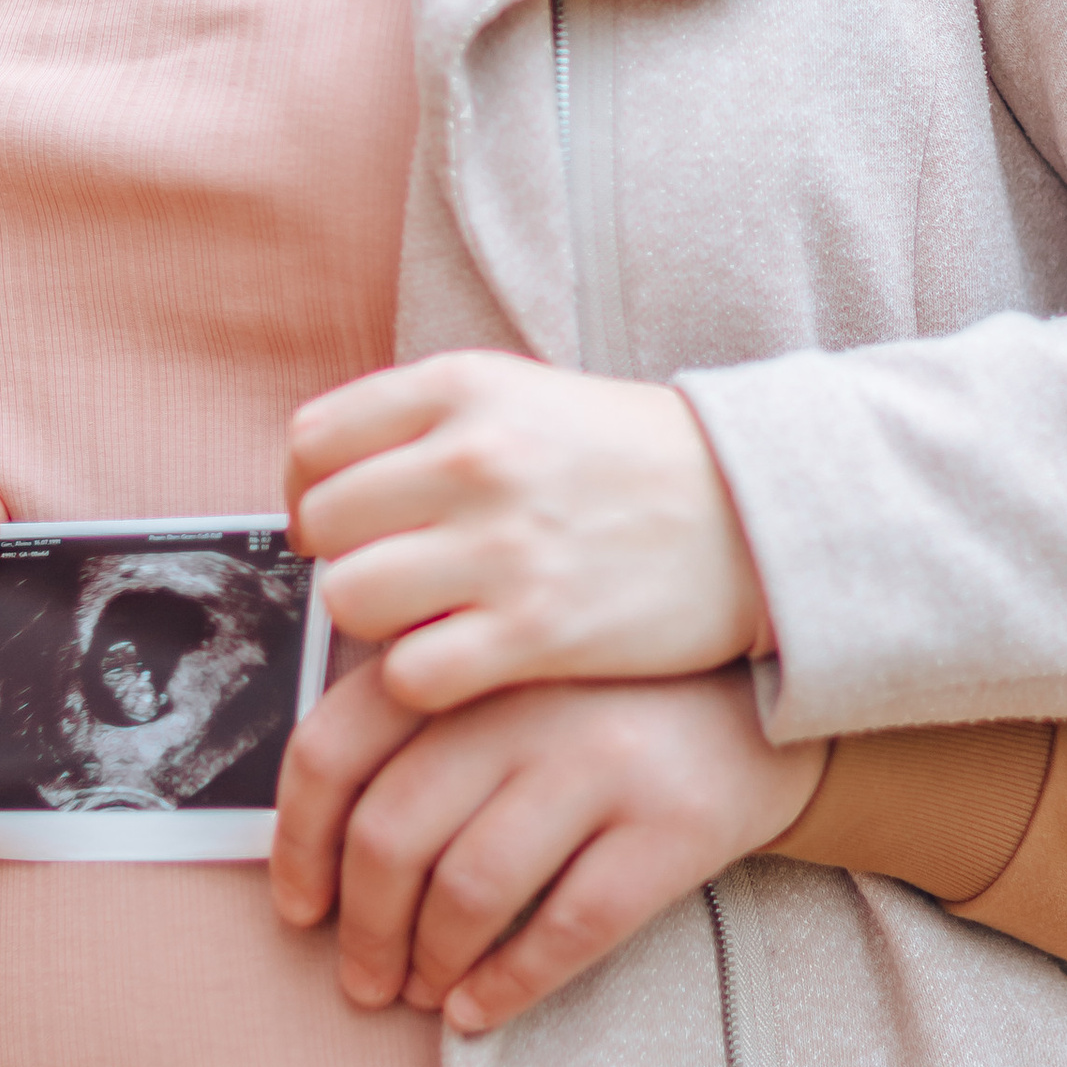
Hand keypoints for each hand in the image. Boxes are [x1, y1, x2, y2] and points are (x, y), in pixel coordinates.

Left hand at [270, 658, 824, 1031]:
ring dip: (428, 964)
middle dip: (362, 931)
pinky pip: (567, 929)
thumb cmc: (604, 708)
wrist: (766, 707)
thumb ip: (420, 725)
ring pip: (470, 890)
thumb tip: (316, 852)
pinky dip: (506, 986)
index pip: (335, 749)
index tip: (299, 909)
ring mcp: (603, 762)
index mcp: (470, 663)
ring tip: (423, 991)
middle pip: (393, 835)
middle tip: (363, 979)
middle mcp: (528, 703)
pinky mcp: (672, 825)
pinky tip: (480, 1009)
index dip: (299, 844)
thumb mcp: (506, 681)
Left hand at [287, 351, 770, 713]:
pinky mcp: (536, 631)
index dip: (311, 491)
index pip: (313, 443)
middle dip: (345, 559)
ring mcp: (505, 547)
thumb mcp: (526, 396)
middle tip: (392, 575)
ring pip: (353, 599)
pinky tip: (463, 661)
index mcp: (465, 388)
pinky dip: (423, 678)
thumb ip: (426, 425)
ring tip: (429, 617)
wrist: (755, 516)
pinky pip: (411, 672)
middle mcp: (476, 459)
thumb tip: (321, 483)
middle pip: (324, 526)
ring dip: (380, 621)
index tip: (345, 518)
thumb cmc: (631, 462)